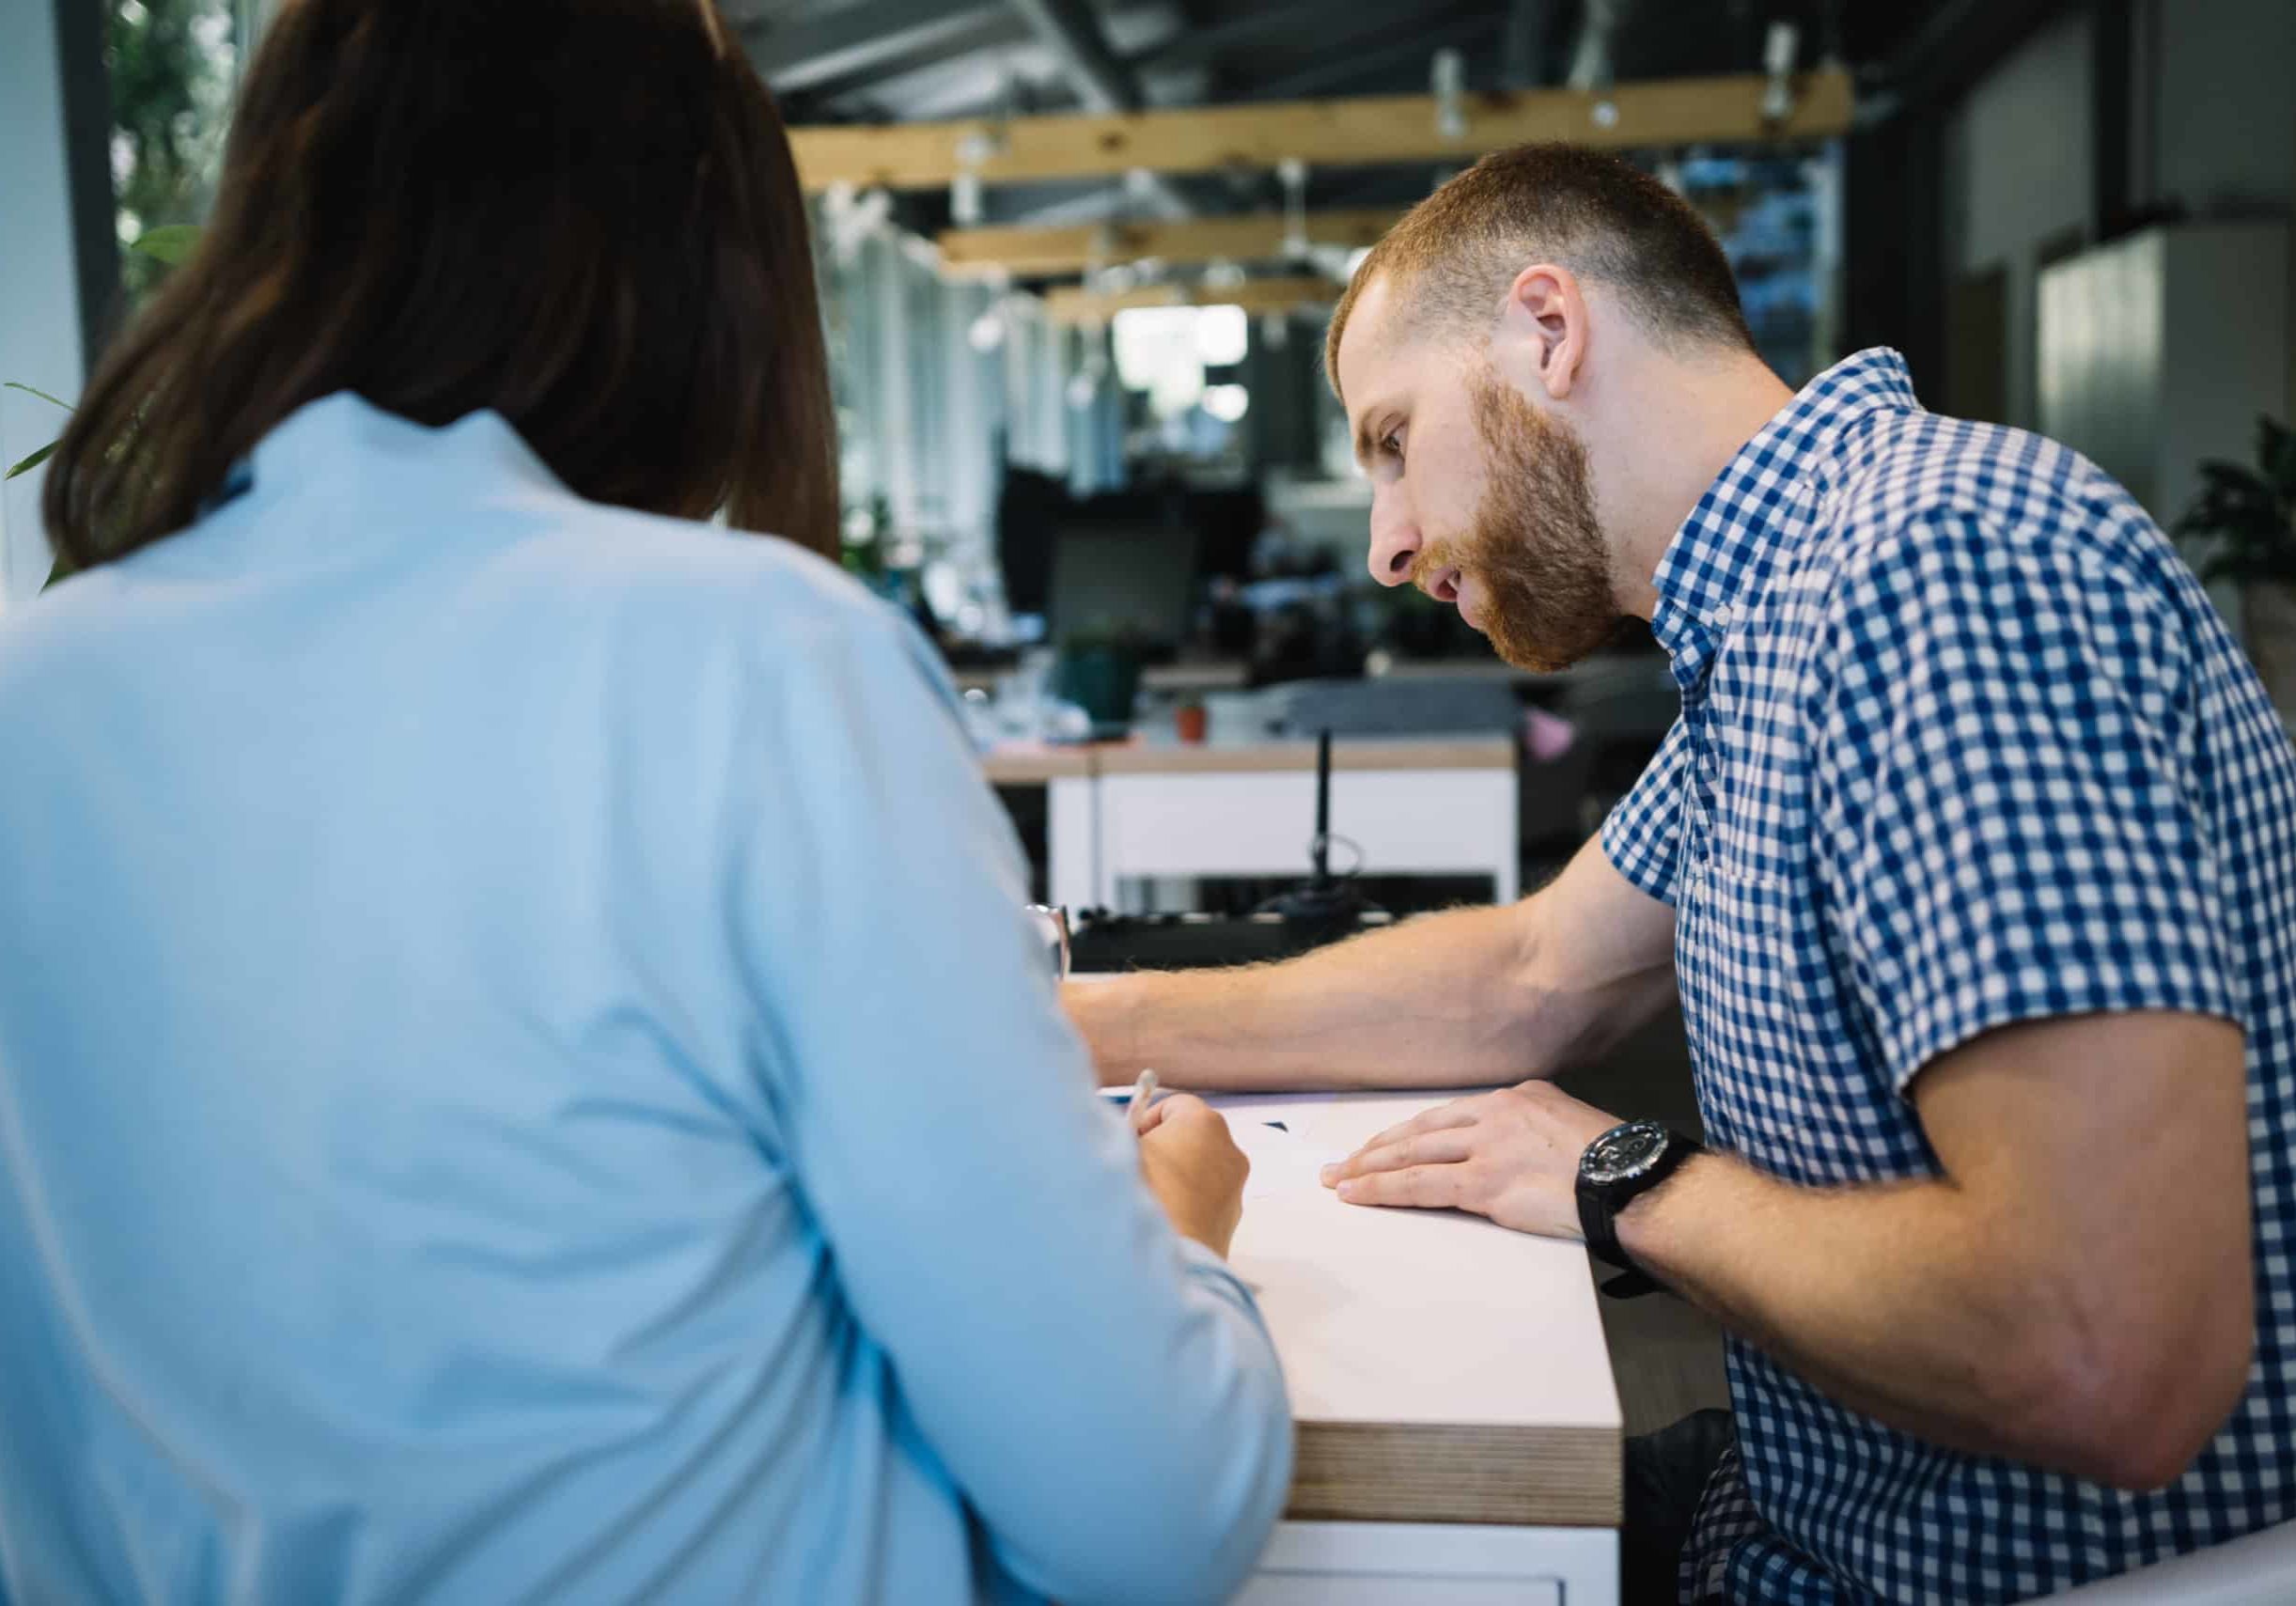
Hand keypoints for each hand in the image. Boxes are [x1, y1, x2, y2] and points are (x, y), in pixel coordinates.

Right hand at [1136, 1093, 1248, 1257]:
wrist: (1169, 1260)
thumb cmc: (1142, 1200)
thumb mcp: (1120, 1153)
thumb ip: (1123, 1134)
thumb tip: (1124, 1136)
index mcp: (1204, 1123)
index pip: (1175, 1104)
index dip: (1146, 1119)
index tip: (1130, 1141)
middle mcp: (1229, 1150)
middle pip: (1191, 1136)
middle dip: (1163, 1148)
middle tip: (1135, 1168)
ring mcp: (1235, 1186)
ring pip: (1199, 1169)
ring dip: (1175, 1177)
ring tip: (1147, 1199)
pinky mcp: (1233, 1218)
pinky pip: (1205, 1199)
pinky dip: (1186, 1203)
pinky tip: (1162, 1220)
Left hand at [1319, 1080, 1621, 1237]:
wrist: (1634, 1183)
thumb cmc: (1615, 1167)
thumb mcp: (1570, 1129)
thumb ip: (1533, 1134)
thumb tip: (1514, 1157)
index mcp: (1518, 1097)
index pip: (1449, 1115)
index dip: (1411, 1131)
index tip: (1385, 1142)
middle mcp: (1497, 1113)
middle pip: (1422, 1129)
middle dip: (1377, 1147)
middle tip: (1343, 1161)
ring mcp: (1488, 1146)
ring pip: (1413, 1154)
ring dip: (1370, 1168)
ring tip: (1339, 1179)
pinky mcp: (1485, 1181)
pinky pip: (1421, 1185)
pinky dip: (1383, 1190)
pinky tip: (1357, 1194)